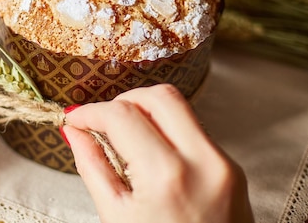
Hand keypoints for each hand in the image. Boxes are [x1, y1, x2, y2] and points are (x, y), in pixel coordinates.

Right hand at [62, 84, 253, 222]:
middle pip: (158, 96)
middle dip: (122, 101)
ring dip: (145, 111)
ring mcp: (223, 164)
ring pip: (180, 108)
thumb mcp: (115, 218)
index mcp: (167, 177)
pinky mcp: (232, 169)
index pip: (122, 115)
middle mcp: (203, 162)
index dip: (91, 112)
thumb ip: (92, 166)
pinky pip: (193, 129)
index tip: (76, 120)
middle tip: (101, 121)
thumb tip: (74, 132)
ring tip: (123, 136)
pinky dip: (165, 129)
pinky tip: (148, 152)